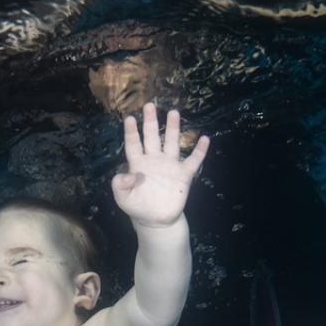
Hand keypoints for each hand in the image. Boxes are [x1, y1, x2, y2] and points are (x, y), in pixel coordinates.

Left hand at [112, 103, 209, 227]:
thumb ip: (120, 186)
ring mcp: (170, 166)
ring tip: (173, 112)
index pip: (133, 144)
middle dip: (151, 121)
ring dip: (173, 128)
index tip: (129, 118)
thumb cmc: (138, 206)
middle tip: (150, 105)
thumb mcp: (123, 198)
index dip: (131, 132)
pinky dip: (200, 151)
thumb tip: (126, 175)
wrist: (156, 220)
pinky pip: (194, 161)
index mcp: (138, 164)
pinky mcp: (184, 175)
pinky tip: (204, 139)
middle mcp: (154, 160)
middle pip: (152, 137)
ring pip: (172, 143)